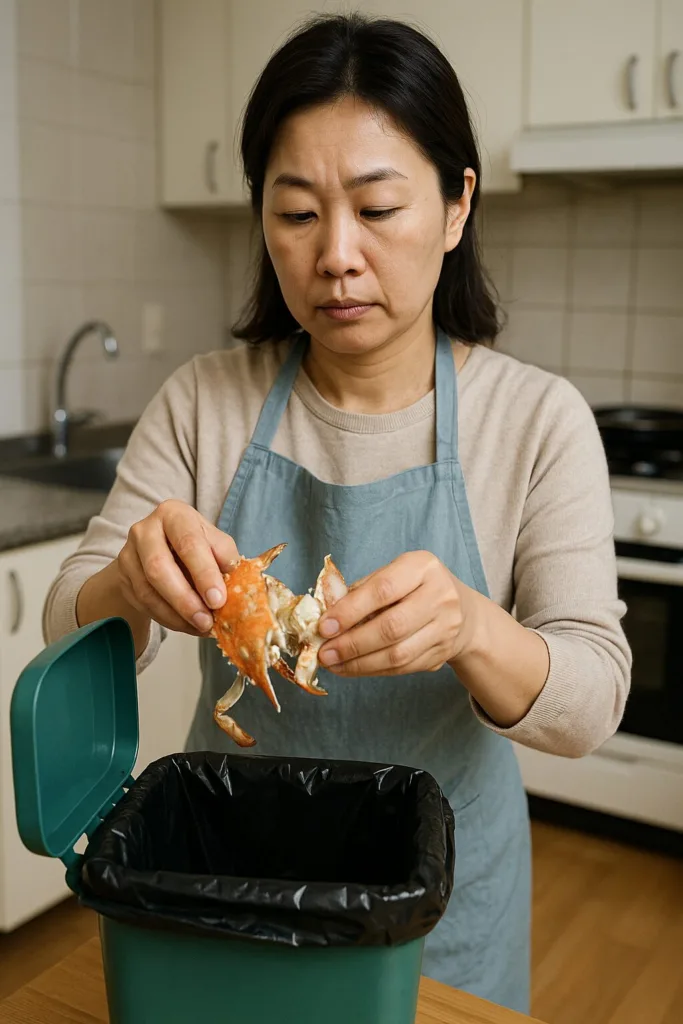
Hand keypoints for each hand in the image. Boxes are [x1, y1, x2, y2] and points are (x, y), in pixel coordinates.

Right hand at [116, 499, 238, 635]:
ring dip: (176, 615)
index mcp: (173, 514)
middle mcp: (145, 530)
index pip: (188, 543)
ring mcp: (128, 553)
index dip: (204, 573)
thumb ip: (225, 557)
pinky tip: (187, 625)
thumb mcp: (213, 542)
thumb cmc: (194, 544)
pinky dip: (167, 619)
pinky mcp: (123, 577)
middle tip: (207, 621)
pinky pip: (143, 603)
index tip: (218, 600)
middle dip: (185, 600)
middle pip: (159, 567)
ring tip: (201, 627)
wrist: (160, 549)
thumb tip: (235, 584)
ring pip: (148, 590)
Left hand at [317, 550, 477, 676]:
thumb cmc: (414, 588)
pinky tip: (352, 668)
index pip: (383, 590)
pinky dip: (373, 670)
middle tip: (324, 653)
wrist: (462, 611)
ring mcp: (446, 628)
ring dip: (359, 663)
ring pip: (398, 654)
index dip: (350, 610)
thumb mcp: (393, 575)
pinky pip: (403, 668)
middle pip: (392, 627)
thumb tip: (326, 616)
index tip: (324, 626)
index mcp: (422, 567)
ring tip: (333, 664)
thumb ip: (362, 591)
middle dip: (352, 643)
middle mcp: (440, 596)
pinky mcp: (443, 653)